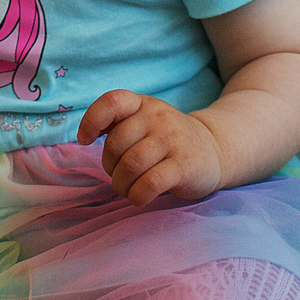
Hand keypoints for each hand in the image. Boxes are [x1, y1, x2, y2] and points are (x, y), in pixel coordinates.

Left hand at [81, 89, 225, 206]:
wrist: (215, 149)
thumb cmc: (169, 140)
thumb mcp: (146, 122)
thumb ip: (119, 124)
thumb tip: (84, 135)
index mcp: (144, 104)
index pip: (112, 102)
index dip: (91, 121)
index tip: (85, 140)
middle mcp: (158, 117)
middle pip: (116, 144)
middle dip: (109, 167)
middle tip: (119, 175)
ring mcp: (172, 140)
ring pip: (130, 166)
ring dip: (121, 185)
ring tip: (128, 189)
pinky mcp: (184, 166)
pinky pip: (149, 183)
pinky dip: (137, 195)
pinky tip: (140, 197)